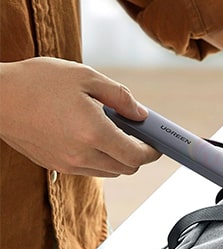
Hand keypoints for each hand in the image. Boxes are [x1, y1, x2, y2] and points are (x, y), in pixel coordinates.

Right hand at [0, 57, 159, 176]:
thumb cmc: (39, 81)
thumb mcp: (86, 77)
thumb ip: (120, 97)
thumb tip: (141, 114)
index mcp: (93, 133)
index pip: (136, 156)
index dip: (151, 152)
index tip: (157, 143)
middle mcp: (82, 155)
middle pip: (126, 168)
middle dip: (138, 154)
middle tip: (137, 134)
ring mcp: (67, 164)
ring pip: (109, 171)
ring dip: (119, 157)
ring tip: (114, 132)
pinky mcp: (54, 165)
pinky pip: (89, 169)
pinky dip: (100, 158)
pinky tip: (93, 136)